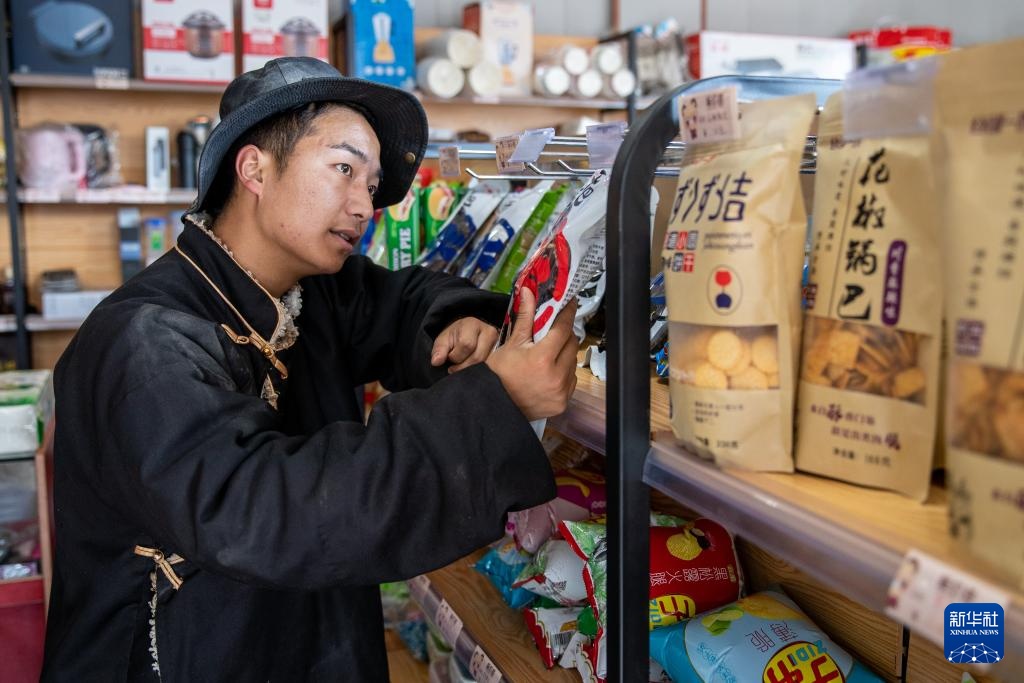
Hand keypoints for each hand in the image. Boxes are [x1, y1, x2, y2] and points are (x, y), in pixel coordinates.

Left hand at [431, 317, 499, 373]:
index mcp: (472, 324)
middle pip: (477, 357)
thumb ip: (439, 350)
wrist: (468, 333)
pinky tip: (473, 369)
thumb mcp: (443, 340)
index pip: (467, 345)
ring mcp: (498, 343)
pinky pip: (491, 367)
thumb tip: (436, 362)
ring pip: (485, 364)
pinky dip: (480, 371)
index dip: (455, 355)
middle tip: (455, 365)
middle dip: (463, 365)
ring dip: (471, 369)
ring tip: (463, 365)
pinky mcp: (501, 353)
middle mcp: (489, 332)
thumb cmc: (454, 336)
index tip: (450, 357)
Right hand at [485, 289, 579, 421]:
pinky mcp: (563, 403)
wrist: (495, 405)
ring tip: (550, 353)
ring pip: (573, 362)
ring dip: (565, 354)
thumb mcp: (511, 344)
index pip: (562, 329)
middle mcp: (556, 376)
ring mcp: (561, 391)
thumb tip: (528, 291)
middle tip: (554, 331)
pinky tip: (551, 372)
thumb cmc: (500, 373)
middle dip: (564, 335)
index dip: (567, 313)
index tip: (570, 302)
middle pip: (572, 344)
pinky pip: (571, 380)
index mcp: (542, 359)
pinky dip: (564, 372)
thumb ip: (525, 318)